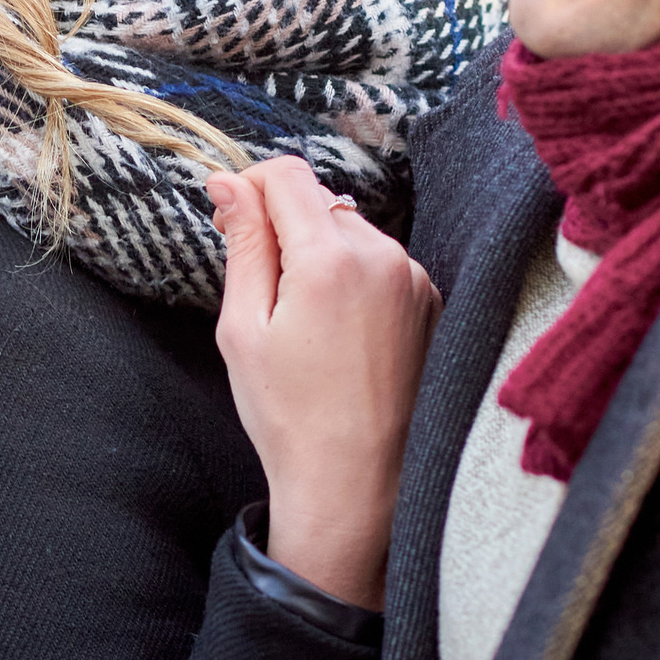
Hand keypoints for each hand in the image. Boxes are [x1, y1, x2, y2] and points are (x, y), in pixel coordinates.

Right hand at [209, 156, 441, 609]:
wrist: (355, 485)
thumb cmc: (289, 416)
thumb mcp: (243, 328)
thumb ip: (242, 244)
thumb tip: (229, 184)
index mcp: (330, 258)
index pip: (287, 174)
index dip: (249, 186)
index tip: (231, 220)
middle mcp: (383, 256)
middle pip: (320, 200)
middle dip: (283, 225)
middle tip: (259, 285)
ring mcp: (414, 278)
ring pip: (351, 230)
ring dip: (320, 251)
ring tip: (302, 320)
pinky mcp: (431, 301)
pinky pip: (381, 262)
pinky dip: (354, 276)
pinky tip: (338, 332)